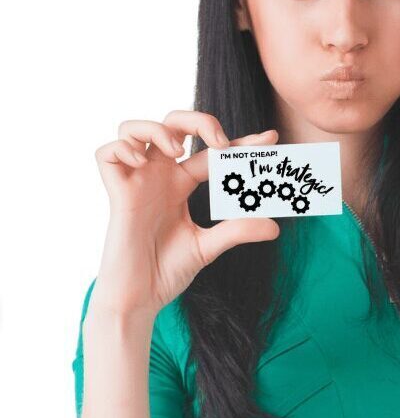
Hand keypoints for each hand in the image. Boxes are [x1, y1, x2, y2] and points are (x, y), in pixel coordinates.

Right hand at [90, 110, 279, 323]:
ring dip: (158, 129)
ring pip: (134, 128)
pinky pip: (106, 154)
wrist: (140, 297)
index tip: (270, 138)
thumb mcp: (209, 246)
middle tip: (220, 142)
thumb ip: (238, 230)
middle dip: (199, 120)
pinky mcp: (116, 193)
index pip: (213, 151)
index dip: (241, 142)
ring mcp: (136, 181)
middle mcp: (159, 176)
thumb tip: (274, 227)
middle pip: (173, 123)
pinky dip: (123, 148)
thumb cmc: (166, 271)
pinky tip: (141, 164)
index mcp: (181, 183)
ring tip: (178, 152)